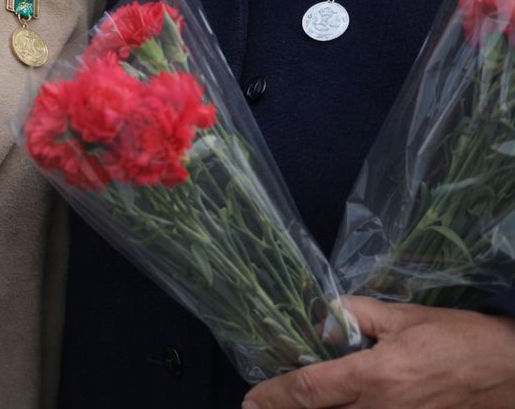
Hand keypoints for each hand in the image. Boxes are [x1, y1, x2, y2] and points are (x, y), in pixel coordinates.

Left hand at [243, 296, 514, 407]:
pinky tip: (343, 404)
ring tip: (292, 405)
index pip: (308, 390)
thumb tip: (328, 319)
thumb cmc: (464, 341)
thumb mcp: (407, 317)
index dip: (274, 396)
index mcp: (373, 377)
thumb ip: (361, 315)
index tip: (250, 401)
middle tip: (262, 406)